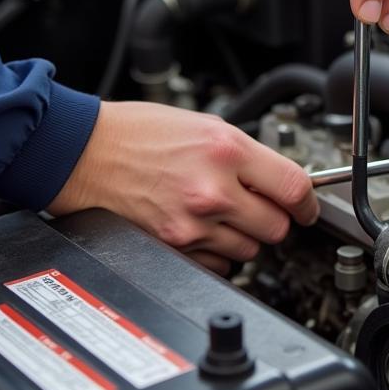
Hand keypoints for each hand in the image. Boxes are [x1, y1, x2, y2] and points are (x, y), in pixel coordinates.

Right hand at [48, 102, 318, 273]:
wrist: (81, 153)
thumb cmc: (136, 134)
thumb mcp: (203, 125)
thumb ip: (247, 155)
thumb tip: (281, 181)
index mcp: (226, 150)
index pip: (295, 188)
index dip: (308, 204)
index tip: (307, 208)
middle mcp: (214, 190)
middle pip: (276, 227)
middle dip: (272, 219)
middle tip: (255, 207)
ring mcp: (192, 224)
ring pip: (249, 251)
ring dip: (242, 237)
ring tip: (217, 214)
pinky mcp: (173, 248)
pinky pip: (216, 264)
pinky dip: (214, 253)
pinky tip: (197, 229)